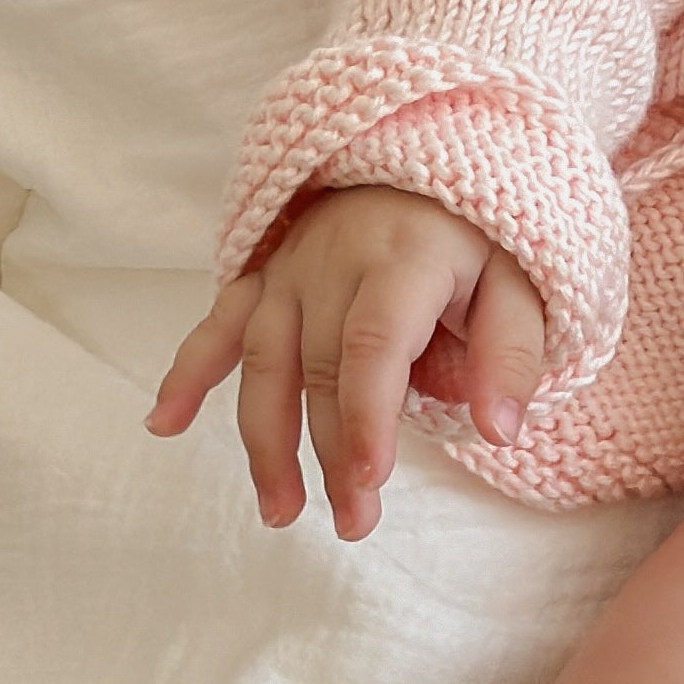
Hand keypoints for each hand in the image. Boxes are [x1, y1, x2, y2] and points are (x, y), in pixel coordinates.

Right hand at [146, 186, 548, 538]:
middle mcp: (334, 260)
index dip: (366, 415)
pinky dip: (187, 373)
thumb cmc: (478, 234)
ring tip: (279, 511)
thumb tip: (499, 433)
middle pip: (319, 366)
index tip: (368, 480)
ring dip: (264, 439)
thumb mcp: (521, 282)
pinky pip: (217, 324)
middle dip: (329, 451)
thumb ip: (510, 355)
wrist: (421, 160)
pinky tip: (162, 424)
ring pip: (263, 359)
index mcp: (403, 258)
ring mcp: (289, 268)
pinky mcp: (263, 275)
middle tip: (354, 522)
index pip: (374, 344)